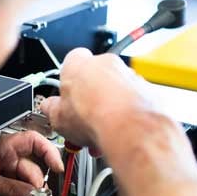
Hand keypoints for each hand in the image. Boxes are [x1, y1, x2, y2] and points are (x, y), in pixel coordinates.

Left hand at [0, 131, 63, 195]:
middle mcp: (9, 151)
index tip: (58, 167)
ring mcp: (7, 162)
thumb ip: (12, 188)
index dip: (50, 153)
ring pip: (26, 176)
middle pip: (33, 165)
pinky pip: (18, 182)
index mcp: (7, 144)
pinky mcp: (4, 173)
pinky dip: (21, 191)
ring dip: (27, 189)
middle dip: (36, 182)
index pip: (36, 142)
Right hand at [40, 48, 157, 150]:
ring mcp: (129, 75)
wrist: (130, 127)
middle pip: (94, 79)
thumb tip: (49, 108)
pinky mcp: (147, 89)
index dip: (68, 84)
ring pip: (115, 91)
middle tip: (84, 120)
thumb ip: (51, 108)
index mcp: (78, 63)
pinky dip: (128, 114)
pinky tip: (121, 132)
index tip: (67, 100)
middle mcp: (105, 63)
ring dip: (110, 108)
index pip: (70, 64)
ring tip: (103, 132)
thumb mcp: (57, 117)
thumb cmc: (94, 116)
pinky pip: (134, 101)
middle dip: (90, 99)